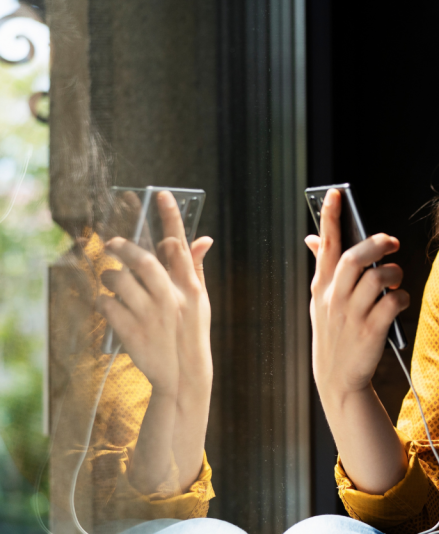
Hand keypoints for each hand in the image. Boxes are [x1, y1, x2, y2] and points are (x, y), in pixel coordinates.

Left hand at [97, 191, 214, 393]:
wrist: (184, 376)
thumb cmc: (191, 333)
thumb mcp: (200, 301)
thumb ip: (195, 268)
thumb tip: (202, 239)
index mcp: (190, 287)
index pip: (179, 244)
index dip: (170, 217)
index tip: (160, 194)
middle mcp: (172, 298)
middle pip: (143, 261)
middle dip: (123, 248)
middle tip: (112, 243)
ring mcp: (151, 316)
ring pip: (120, 281)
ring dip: (109, 277)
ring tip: (110, 281)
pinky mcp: (132, 332)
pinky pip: (107, 305)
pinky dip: (104, 302)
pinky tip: (109, 306)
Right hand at [304, 189, 409, 396]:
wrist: (337, 380)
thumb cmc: (334, 334)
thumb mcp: (320, 301)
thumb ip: (321, 268)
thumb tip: (313, 237)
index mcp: (321, 287)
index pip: (325, 245)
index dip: (330, 217)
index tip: (335, 194)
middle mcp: (334, 298)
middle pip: (354, 258)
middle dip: (375, 244)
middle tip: (391, 242)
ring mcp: (351, 315)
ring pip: (376, 278)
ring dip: (393, 273)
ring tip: (395, 278)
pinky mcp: (371, 331)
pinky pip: (392, 302)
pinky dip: (400, 297)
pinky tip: (398, 301)